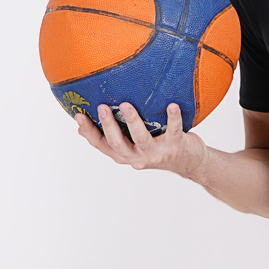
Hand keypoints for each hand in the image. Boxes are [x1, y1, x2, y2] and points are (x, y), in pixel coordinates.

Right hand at [76, 101, 204, 178]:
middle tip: (102, 107)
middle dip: (109, 126)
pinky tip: (172, 105)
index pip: (101, 145)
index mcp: (126, 155)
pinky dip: (173, 118)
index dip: (88, 132)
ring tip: (126, 105)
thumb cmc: (158, 148)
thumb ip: (113, 138)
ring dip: (133, 122)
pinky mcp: (175, 147)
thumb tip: (79, 130)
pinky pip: (174, 130)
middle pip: (118, 144)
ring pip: (141, 139)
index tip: (78, 115)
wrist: (190, 162)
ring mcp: (157, 153)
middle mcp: (138, 157)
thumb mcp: (133, 146)